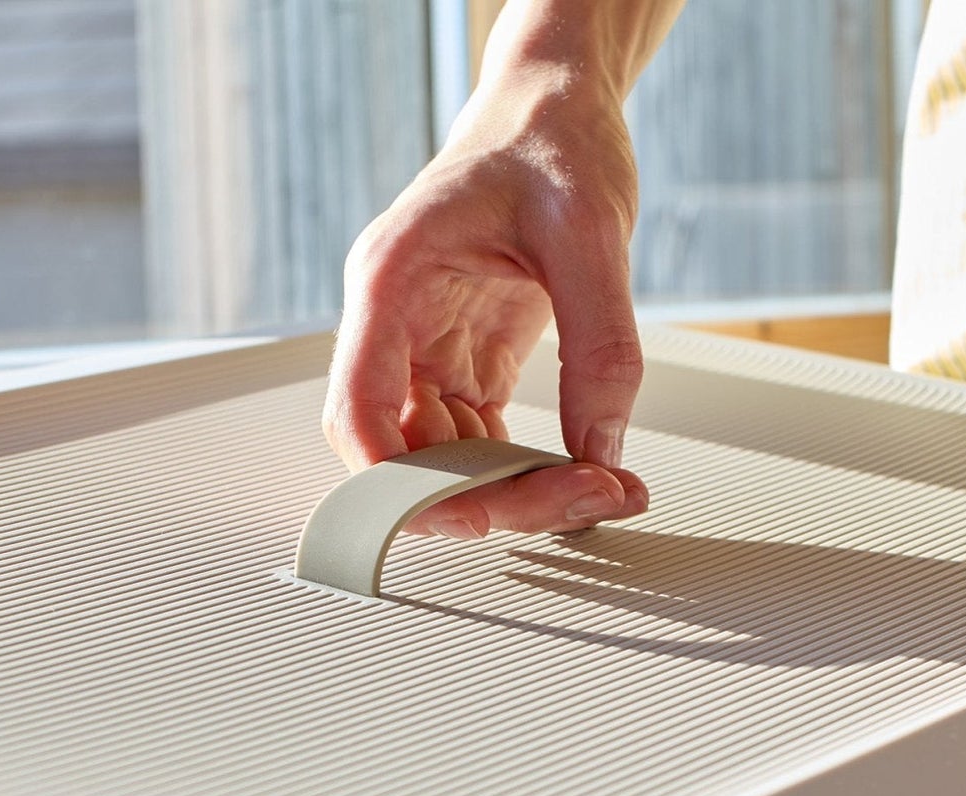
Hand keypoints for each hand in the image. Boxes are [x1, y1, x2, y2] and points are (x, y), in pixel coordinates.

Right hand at [322, 69, 649, 538]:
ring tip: (605, 488)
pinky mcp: (469, 359)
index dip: (397, 480)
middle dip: (487, 494)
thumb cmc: (550, 142)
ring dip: (519, 490)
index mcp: (392, 281)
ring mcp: (429, 347)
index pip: (359, 409)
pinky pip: (485, 440)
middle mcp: (398, 324)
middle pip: (407, 451)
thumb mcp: (590, 232)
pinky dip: (533, 468)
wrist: (557, 111)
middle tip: (579, 498)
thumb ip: (600, 344)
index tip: (466, 514)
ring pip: (448, 457)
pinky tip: (593, 471)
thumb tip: (601, 447)